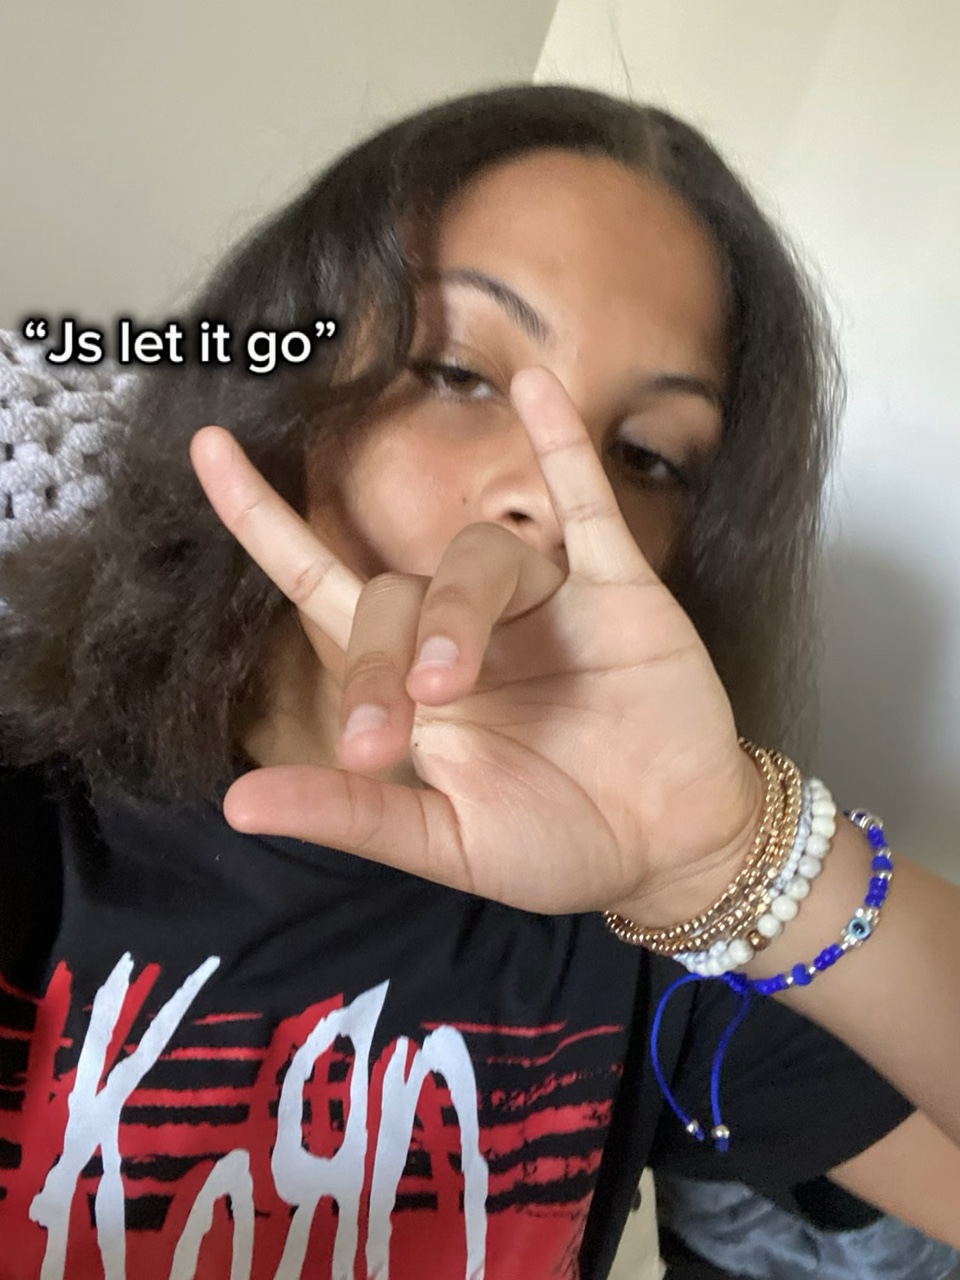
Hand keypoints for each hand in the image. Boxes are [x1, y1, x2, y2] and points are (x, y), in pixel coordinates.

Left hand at [189, 368, 761, 922]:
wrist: (672, 848)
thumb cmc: (558, 845)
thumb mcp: (445, 844)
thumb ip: (354, 817)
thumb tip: (237, 804)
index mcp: (417, 686)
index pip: (324, 589)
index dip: (265, 521)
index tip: (207, 452)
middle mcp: (471, 629)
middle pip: (399, 591)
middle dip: (382, 657)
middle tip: (389, 738)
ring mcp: (546, 603)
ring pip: (480, 557)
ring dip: (455, 612)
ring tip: (451, 687)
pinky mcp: (620, 590)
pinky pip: (587, 506)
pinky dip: (563, 449)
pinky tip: (536, 391)